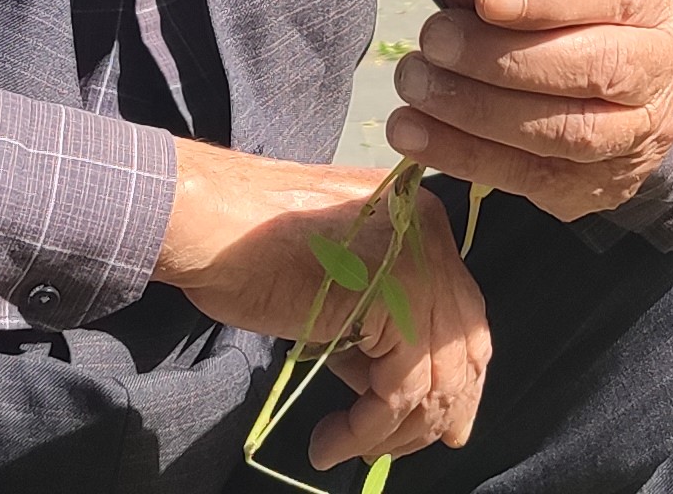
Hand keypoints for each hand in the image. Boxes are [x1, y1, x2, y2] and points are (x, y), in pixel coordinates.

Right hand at [151, 139, 489, 466]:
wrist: (208, 223)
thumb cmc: (248, 250)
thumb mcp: (333, 288)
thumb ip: (372, 327)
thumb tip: (392, 394)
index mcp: (420, 222)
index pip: (461, 315)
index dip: (456, 379)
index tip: (440, 425)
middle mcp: (431, 236)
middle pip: (464, 345)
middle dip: (441, 411)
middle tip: (400, 450)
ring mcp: (420, 263)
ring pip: (436, 377)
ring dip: (394, 431)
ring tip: (348, 450)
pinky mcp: (395, 298)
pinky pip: (400, 389)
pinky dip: (366, 429)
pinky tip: (331, 442)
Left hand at [384, 0, 672, 221]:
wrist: (638, 84)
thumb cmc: (585, 7)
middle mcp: (663, 69)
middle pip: (593, 69)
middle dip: (502, 59)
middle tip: (434, 41)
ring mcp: (638, 136)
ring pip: (564, 132)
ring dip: (477, 110)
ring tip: (415, 85)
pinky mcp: (599, 185)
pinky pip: (531, 177)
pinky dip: (465, 155)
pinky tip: (415, 133)